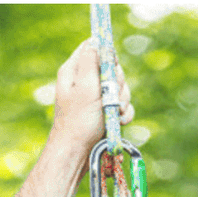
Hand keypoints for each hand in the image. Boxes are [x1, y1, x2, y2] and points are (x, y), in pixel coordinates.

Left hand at [47, 38, 131, 156]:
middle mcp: (84, 82)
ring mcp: (96, 98)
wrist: (78, 155)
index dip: (106, 54)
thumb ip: (92, 61)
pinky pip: (122, 105)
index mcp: (74, 71)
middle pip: (111, 68)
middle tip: (111, 97)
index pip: (93, 47)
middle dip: (117, 83)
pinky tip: (119, 122)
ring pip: (119, 88)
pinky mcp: (105, 112)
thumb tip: (96, 41)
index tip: (111, 68)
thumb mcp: (85, 86)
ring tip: (114, 114)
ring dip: (122, 101)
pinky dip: (123, 113)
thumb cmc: (78, 122)